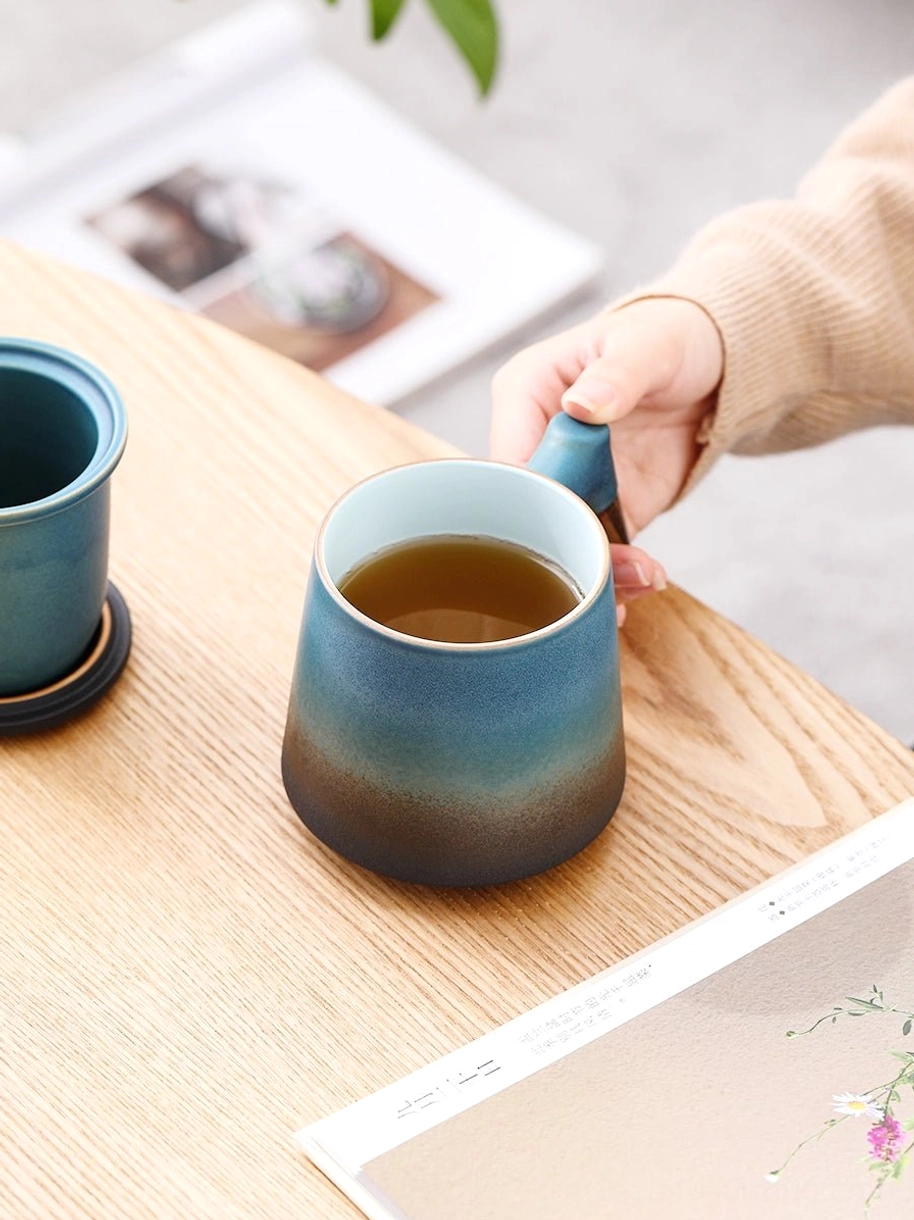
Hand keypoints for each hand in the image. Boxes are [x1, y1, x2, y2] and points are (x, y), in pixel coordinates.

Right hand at [490, 298, 723, 621]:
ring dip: (590, 572)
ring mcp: (569, 483)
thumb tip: (582, 405)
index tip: (567, 527)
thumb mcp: (647, 345)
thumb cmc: (667, 337)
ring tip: (630, 587)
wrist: (712, 366)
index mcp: (524, 395)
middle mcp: (535, 444)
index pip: (508, 461)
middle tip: (596, 576)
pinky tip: (634, 591)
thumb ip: (617, 375)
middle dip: (557, 550)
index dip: (531, 501)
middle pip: (525, 512)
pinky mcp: (603, 510)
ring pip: (558, 541)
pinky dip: (613, 577)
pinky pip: (597, 551)